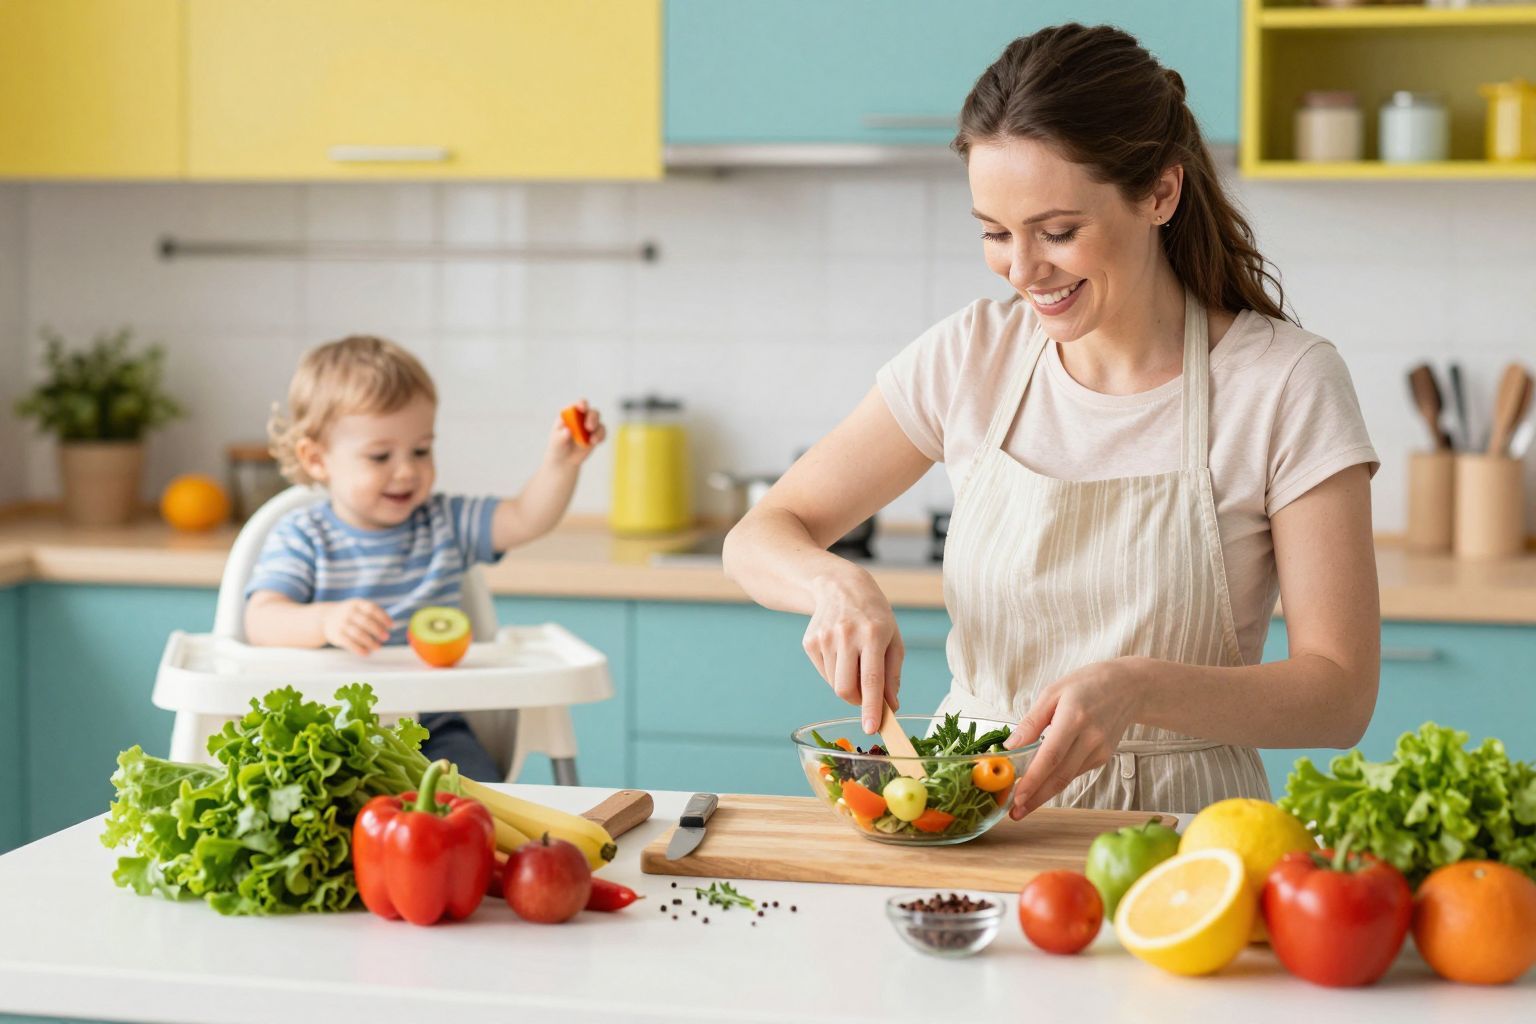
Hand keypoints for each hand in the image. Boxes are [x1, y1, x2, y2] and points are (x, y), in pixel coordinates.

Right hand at [321, 599, 392, 655]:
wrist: (326, 618)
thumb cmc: (351, 615)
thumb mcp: (359, 608)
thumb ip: (373, 615)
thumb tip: (390, 627)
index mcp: (357, 604)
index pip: (371, 609)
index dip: (383, 617)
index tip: (391, 625)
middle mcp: (348, 612)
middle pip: (366, 621)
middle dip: (378, 630)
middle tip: (386, 637)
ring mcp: (341, 623)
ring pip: (358, 634)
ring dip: (370, 642)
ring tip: (378, 647)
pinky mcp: (336, 635)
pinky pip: (349, 643)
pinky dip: (359, 649)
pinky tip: (366, 653)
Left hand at [549, 400, 605, 466]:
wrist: (564, 459)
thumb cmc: (558, 446)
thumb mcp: (556, 441)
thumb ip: (561, 435)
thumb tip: (567, 431)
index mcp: (572, 413)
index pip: (580, 404)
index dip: (582, 404)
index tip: (582, 409)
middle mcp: (583, 417)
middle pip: (592, 412)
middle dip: (592, 418)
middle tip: (589, 427)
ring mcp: (590, 426)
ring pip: (599, 422)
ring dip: (597, 430)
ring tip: (592, 440)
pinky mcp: (596, 435)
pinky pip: (602, 433)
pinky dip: (601, 436)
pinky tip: (595, 442)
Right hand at [803, 567, 902, 734]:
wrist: (839, 586)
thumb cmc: (874, 616)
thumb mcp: (892, 639)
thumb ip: (892, 674)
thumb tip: (891, 706)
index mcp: (872, 634)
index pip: (871, 679)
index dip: (872, 707)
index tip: (872, 729)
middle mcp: (846, 635)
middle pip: (846, 688)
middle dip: (858, 701)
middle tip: (868, 696)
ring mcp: (824, 638)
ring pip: (835, 684)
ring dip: (848, 684)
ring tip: (855, 661)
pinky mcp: (810, 642)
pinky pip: (824, 673)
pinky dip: (835, 673)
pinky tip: (841, 652)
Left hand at [1004, 657, 1145, 818]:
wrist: (1128, 688)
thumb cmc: (1086, 685)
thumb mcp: (1052, 693)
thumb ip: (1031, 722)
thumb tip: (1011, 747)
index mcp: (1074, 719)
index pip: (1051, 757)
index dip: (1033, 780)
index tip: (1017, 797)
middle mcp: (1090, 739)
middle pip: (1060, 776)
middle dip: (1036, 798)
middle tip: (1015, 813)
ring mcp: (1099, 751)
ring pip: (1067, 779)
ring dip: (1044, 793)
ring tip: (1022, 804)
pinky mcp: (1103, 757)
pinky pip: (1075, 772)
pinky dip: (1057, 779)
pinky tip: (1043, 783)